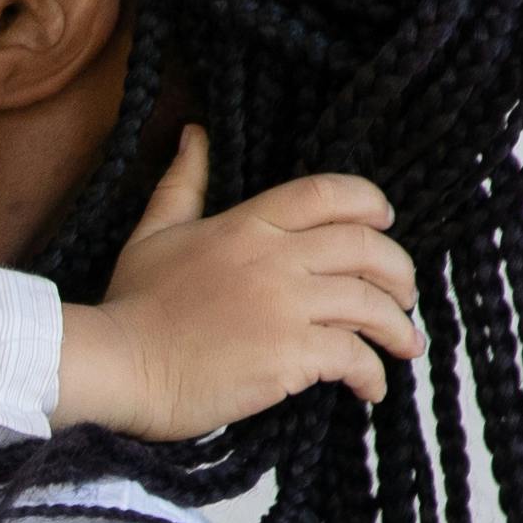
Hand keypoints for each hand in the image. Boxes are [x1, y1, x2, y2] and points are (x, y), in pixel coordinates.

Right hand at [56, 126, 418, 432]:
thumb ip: (183, 184)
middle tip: (403, 295)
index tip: (386, 223)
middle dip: (398, 272)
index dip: (369, 204)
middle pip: (365, 249)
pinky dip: (372, 374)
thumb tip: (195, 135)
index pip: (328, 195)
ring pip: (370, 305)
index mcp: (248, 224)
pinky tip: (370, 387)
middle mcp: (275, 259)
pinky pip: (353, 357)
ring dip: (397, 327)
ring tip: (404, 344)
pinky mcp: (289, 357)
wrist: (118, 366)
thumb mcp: (154, 232)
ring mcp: (285, 308)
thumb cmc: (132, 306)